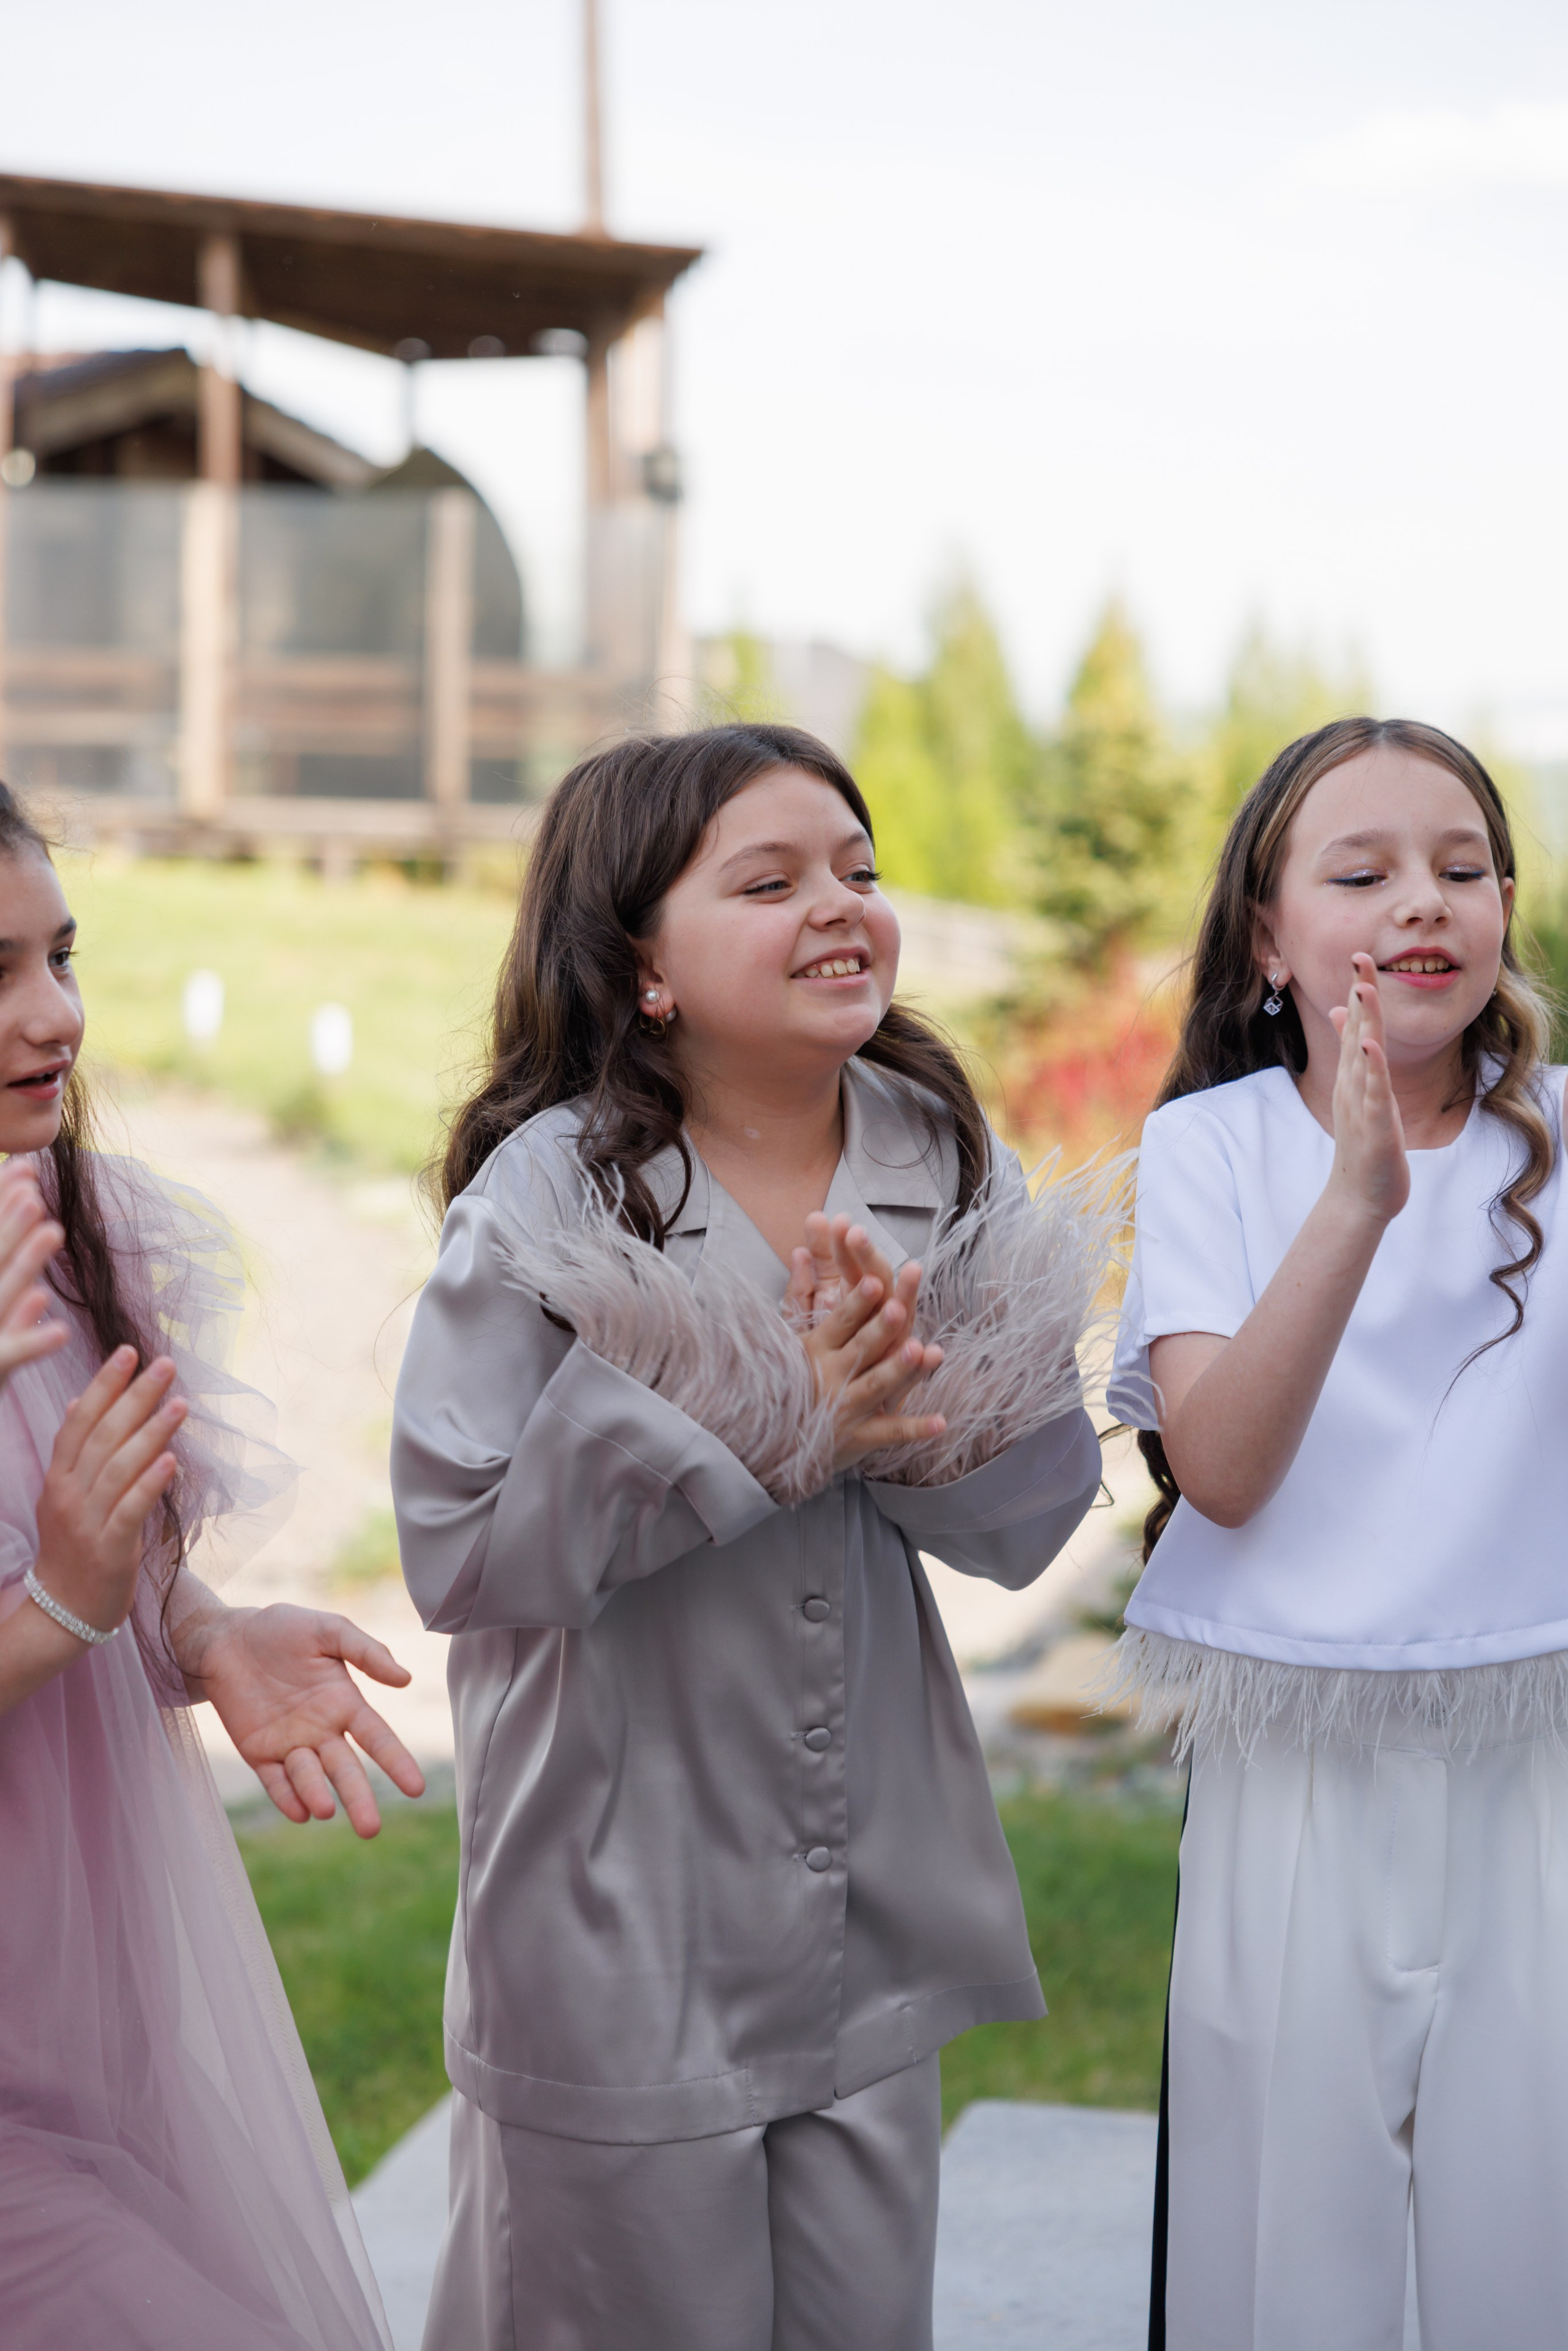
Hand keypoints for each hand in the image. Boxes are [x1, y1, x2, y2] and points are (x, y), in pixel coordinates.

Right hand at [0, 1162, 67, 1384]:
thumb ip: (10, 1273)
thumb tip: (30, 1228)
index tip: (24, 1167)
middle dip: (10, 1222)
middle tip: (36, 1189)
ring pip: (1, 1294)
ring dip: (26, 1261)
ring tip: (54, 1230)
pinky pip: (11, 1355)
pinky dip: (34, 1343)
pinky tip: (62, 1331)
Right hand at [33, 1349, 184, 1638]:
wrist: (62, 1612)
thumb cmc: (72, 1549)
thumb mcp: (63, 1496)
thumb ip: (73, 1452)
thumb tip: (74, 1404)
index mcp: (59, 1478)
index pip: (79, 1422)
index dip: (102, 1385)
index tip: (128, 1352)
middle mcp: (69, 1495)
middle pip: (102, 1436)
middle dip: (134, 1397)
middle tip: (165, 1365)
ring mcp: (87, 1522)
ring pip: (118, 1468)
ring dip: (151, 1432)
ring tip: (179, 1403)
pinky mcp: (109, 1550)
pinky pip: (130, 1511)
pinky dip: (150, 1484)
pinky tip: (171, 1460)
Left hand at [183, 1600, 425, 1837]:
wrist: (225, 1639)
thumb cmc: (280, 1629)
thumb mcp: (328, 1629)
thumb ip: (365, 1651)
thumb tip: (405, 1679)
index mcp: (344, 1702)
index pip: (377, 1738)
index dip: (397, 1762)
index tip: (416, 1789)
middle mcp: (322, 1730)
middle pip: (346, 1770)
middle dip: (359, 1799)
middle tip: (371, 1829)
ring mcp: (290, 1745)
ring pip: (309, 1778)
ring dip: (318, 1794)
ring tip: (325, 1810)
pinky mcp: (258, 1753)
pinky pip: (275, 1781)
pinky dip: (286, 1798)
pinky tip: (300, 1812)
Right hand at [790, 1215, 947, 1471]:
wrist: (774, 1440)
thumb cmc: (789, 1379)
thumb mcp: (789, 1337)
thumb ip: (799, 1294)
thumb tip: (800, 1250)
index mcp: (816, 1349)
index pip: (839, 1322)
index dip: (856, 1303)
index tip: (873, 1282)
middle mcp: (831, 1376)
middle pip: (861, 1348)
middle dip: (879, 1329)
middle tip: (897, 1308)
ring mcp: (846, 1408)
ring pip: (876, 1386)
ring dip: (899, 1369)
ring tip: (921, 1351)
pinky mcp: (859, 1437)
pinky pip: (890, 1432)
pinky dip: (915, 1428)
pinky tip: (941, 1423)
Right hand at [1327, 953, 1408, 1227]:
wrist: (1360, 1196)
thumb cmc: (1365, 1145)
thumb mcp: (1360, 1093)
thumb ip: (1353, 1054)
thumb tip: (1343, 1014)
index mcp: (1355, 1075)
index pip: (1357, 1025)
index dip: (1358, 990)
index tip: (1361, 956)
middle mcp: (1354, 1083)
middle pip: (1358, 1030)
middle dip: (1360, 992)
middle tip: (1360, 956)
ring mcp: (1360, 1102)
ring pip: (1362, 1055)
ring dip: (1363, 1021)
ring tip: (1363, 987)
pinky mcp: (1371, 1124)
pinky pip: (1372, 1091)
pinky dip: (1370, 1068)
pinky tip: (1369, 1046)